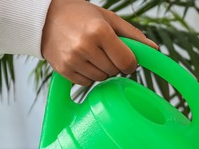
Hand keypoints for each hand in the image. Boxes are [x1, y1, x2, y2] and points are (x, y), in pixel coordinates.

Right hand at [41, 0, 157, 85]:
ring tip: (93, 54)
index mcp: (99, 31)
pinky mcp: (63, 70)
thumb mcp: (108, 18)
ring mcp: (73, 60)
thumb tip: (154, 50)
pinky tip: (83, 61)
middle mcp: (85, 46)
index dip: (131, 63)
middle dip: (115, 64)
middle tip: (106, 51)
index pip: (126, 61)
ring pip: (101, 78)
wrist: (45, 18)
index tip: (128, 59)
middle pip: (115, 71)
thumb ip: (132, 35)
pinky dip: (88, 75)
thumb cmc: (80, 15)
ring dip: (102, 70)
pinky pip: (86, 83)